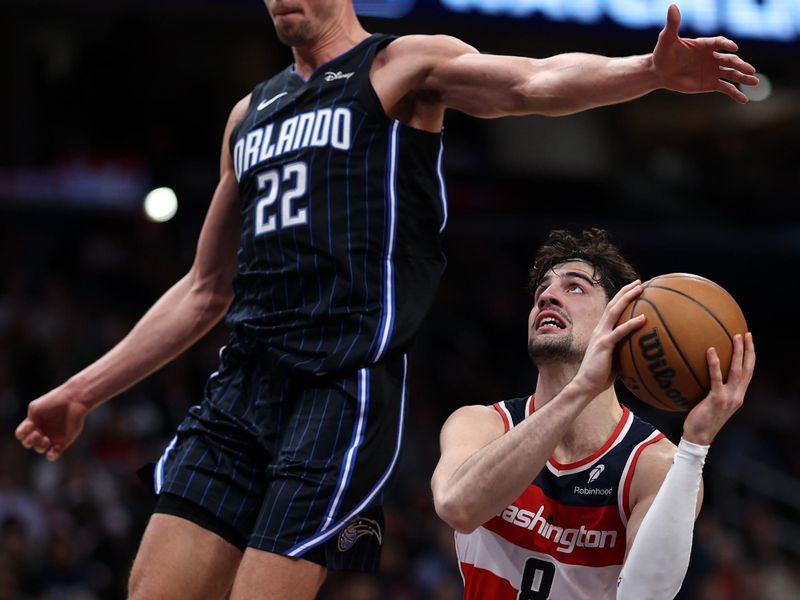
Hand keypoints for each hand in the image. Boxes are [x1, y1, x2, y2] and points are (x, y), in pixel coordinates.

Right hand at [15, 386, 89, 460]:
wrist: (74, 400)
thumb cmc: (55, 401)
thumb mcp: (36, 407)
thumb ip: (29, 419)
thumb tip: (30, 430)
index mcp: (33, 423)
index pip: (21, 434)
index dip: (22, 433)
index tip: (31, 424)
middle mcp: (41, 431)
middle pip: (28, 443)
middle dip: (30, 441)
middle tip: (37, 434)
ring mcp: (51, 437)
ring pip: (39, 449)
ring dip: (39, 446)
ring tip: (46, 439)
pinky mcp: (63, 441)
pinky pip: (54, 454)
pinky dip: (51, 456)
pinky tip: (52, 452)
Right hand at [574, 280, 646, 396]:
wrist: (585, 385)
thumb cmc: (600, 376)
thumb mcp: (614, 360)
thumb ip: (623, 351)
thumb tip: (640, 351)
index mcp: (601, 332)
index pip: (611, 310)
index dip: (622, 298)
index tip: (634, 290)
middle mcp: (599, 330)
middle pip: (613, 304)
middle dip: (626, 291)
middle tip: (639, 282)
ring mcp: (600, 336)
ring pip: (614, 311)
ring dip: (628, 298)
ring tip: (641, 289)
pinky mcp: (604, 345)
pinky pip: (620, 332)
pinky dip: (631, 324)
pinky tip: (643, 318)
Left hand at [653, 4, 758, 103]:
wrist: (659, 72)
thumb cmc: (663, 53)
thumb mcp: (666, 39)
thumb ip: (673, 24)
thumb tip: (672, 6)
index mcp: (705, 44)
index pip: (719, 43)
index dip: (726, 44)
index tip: (732, 48)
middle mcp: (713, 56)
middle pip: (730, 60)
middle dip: (740, 65)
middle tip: (751, 70)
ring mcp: (713, 70)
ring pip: (731, 73)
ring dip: (743, 77)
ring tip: (755, 81)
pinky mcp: (710, 83)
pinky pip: (726, 88)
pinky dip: (735, 93)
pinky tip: (744, 100)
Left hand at [683, 333, 754, 444]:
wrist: (699, 437)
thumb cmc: (700, 419)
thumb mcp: (711, 403)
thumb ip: (712, 389)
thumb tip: (698, 372)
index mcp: (737, 396)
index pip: (748, 373)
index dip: (750, 357)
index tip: (748, 342)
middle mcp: (737, 396)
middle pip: (747, 369)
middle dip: (748, 350)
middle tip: (745, 334)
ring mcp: (729, 398)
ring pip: (737, 371)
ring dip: (738, 352)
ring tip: (735, 336)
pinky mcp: (717, 399)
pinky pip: (716, 378)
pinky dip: (715, 364)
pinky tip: (710, 350)